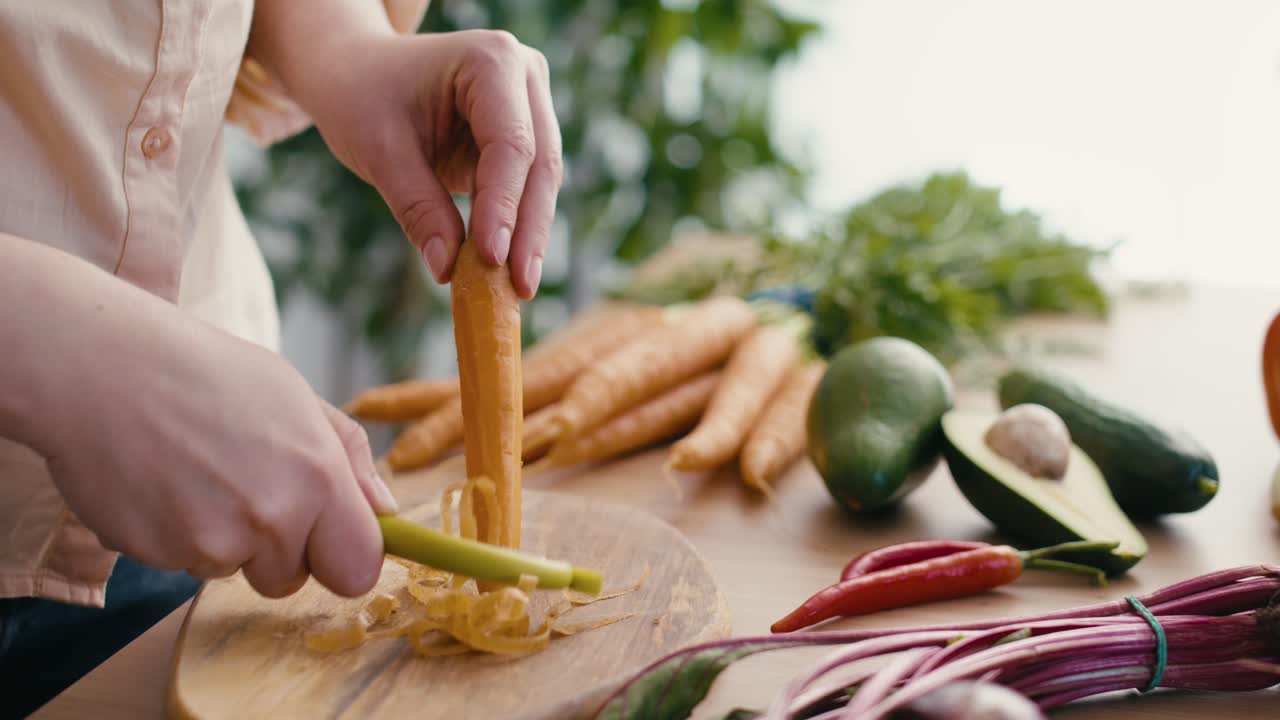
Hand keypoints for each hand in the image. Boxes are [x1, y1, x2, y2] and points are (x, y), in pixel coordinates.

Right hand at [35, 302, 395, 598]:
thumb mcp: (296, 397)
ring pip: (235, 570)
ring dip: (223, 538)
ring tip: (198, 471)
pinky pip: (183, 563)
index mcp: (317, 477)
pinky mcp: (158, 553)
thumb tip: (388, 512)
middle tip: (247, 487)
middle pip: (292, 579)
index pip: (359, 569)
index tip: (331, 542)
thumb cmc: (206, 373)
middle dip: (279, 550)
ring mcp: (211, 541)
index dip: (345, 557)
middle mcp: (271, 517)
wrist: (101, 367)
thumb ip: (350, 458)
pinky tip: (162, 481)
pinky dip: (176, 533)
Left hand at [308, 30, 562, 298]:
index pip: (510, 144)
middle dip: (527, 229)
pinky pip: (528, 187)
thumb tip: (449, 271)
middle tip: (520, 287)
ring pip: (542, 181)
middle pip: (539, 164)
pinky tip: (509, 270)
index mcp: (491, 61)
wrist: (357, 70)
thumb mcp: (380, 151)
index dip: (503, 205)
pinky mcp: (526, 133)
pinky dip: (517, 227)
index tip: (490, 259)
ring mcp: (531, 103)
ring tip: (516, 288)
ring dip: (529, 235)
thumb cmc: (362, 96)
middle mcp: (525, 76)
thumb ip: (419, 209)